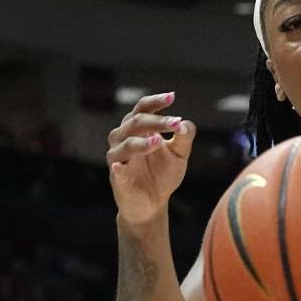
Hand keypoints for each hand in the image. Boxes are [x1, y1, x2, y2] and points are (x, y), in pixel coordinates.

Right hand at [106, 92, 196, 225]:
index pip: (142, 109)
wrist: (153, 203)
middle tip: (175, 123)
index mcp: (138, 130)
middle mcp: (124, 139)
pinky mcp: (116, 177)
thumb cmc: (163, 174)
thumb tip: (185, 124)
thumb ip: (184, 138)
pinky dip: (118, 167)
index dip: (155, 102)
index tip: (172, 97)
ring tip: (159, 141)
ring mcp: (118, 158)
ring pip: (125, 144)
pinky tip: (121, 165)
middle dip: (156, 121)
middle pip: (135, 123)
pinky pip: (115, 169)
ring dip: (142, 142)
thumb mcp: (179, 154)